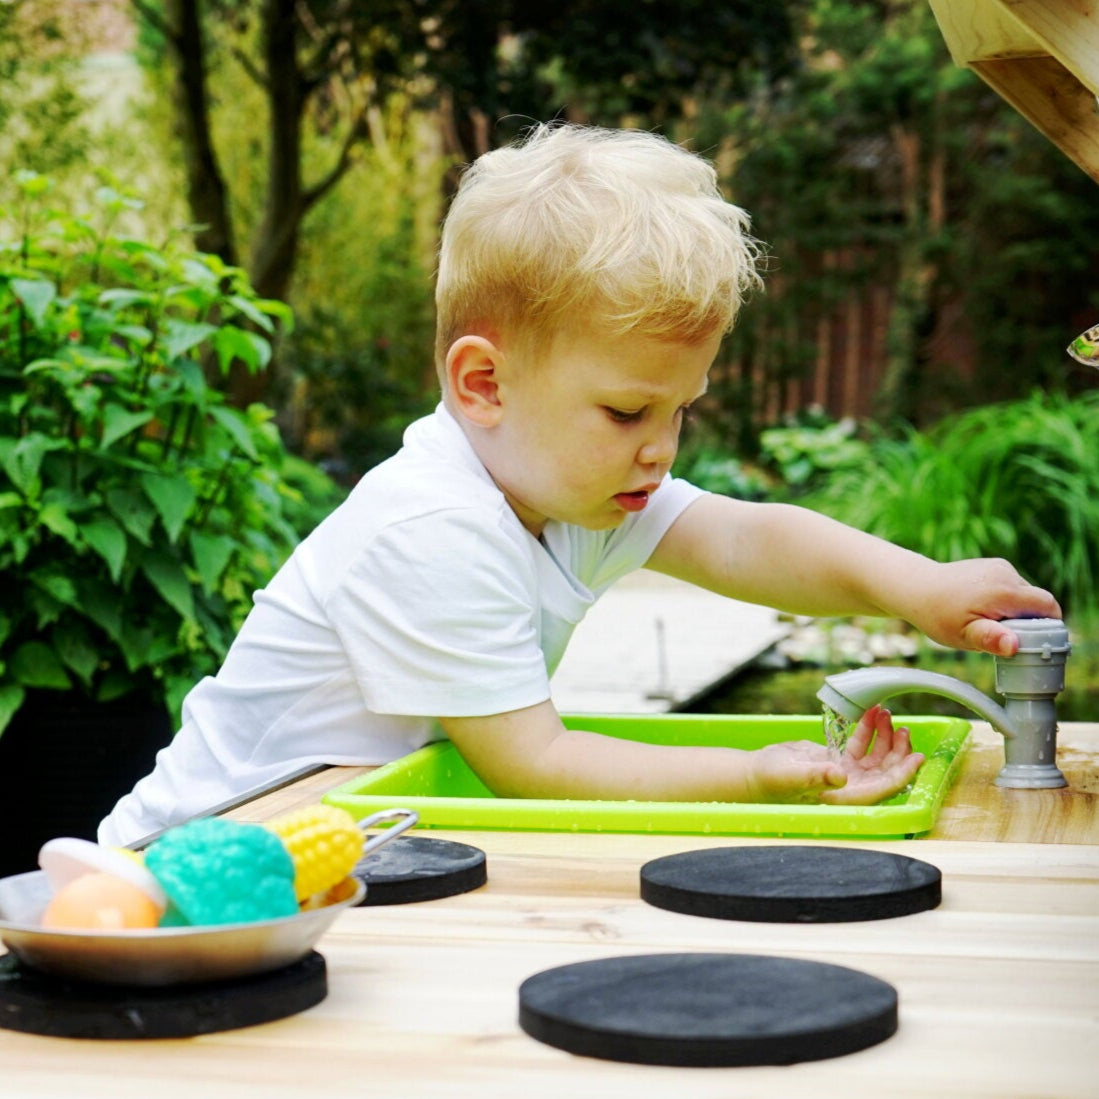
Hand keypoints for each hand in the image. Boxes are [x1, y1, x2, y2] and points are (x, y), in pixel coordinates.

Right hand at [749, 705, 923, 805]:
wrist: (756, 773)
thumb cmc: (772, 780)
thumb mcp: (794, 776)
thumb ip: (818, 776)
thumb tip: (842, 775)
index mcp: (845, 797)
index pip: (883, 787)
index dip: (903, 773)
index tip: (917, 757)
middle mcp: (850, 787)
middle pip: (885, 771)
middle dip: (897, 750)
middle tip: (902, 728)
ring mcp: (844, 773)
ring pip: (875, 756)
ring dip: (884, 736)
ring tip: (885, 713)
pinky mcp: (836, 760)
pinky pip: (860, 745)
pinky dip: (867, 730)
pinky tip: (871, 714)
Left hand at [912, 558, 1060, 656]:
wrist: (915, 587)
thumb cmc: (937, 615)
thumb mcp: (963, 635)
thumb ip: (991, 640)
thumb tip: (1013, 645)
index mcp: (1005, 591)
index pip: (1049, 607)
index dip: (1048, 626)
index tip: (1034, 642)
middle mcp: (1006, 574)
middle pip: (1038, 601)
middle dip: (1030, 621)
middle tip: (1005, 636)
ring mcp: (1000, 566)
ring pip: (1025, 595)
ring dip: (1016, 611)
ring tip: (989, 622)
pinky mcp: (993, 565)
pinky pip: (1012, 587)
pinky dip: (1006, 600)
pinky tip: (983, 609)